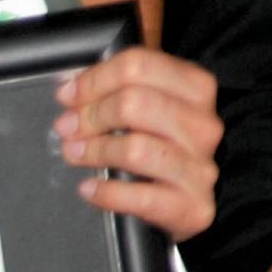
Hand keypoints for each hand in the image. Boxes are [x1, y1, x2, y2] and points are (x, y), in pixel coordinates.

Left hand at [54, 46, 223, 242]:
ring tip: (73, 153)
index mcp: (197, 88)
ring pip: (136, 148)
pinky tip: (89, 189)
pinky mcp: (194, 206)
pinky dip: (108, 193)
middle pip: (135, 102)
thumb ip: (117, 90)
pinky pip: (142, 197)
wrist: (190, 202)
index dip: (95, 78)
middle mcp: (204, 125)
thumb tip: (69, 87)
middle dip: (91, 114)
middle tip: (67, 126)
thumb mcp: (152, 106)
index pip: (140, 65)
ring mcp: (201, 167)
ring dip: (94, 150)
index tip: (68, 95)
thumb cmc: (164, 147)